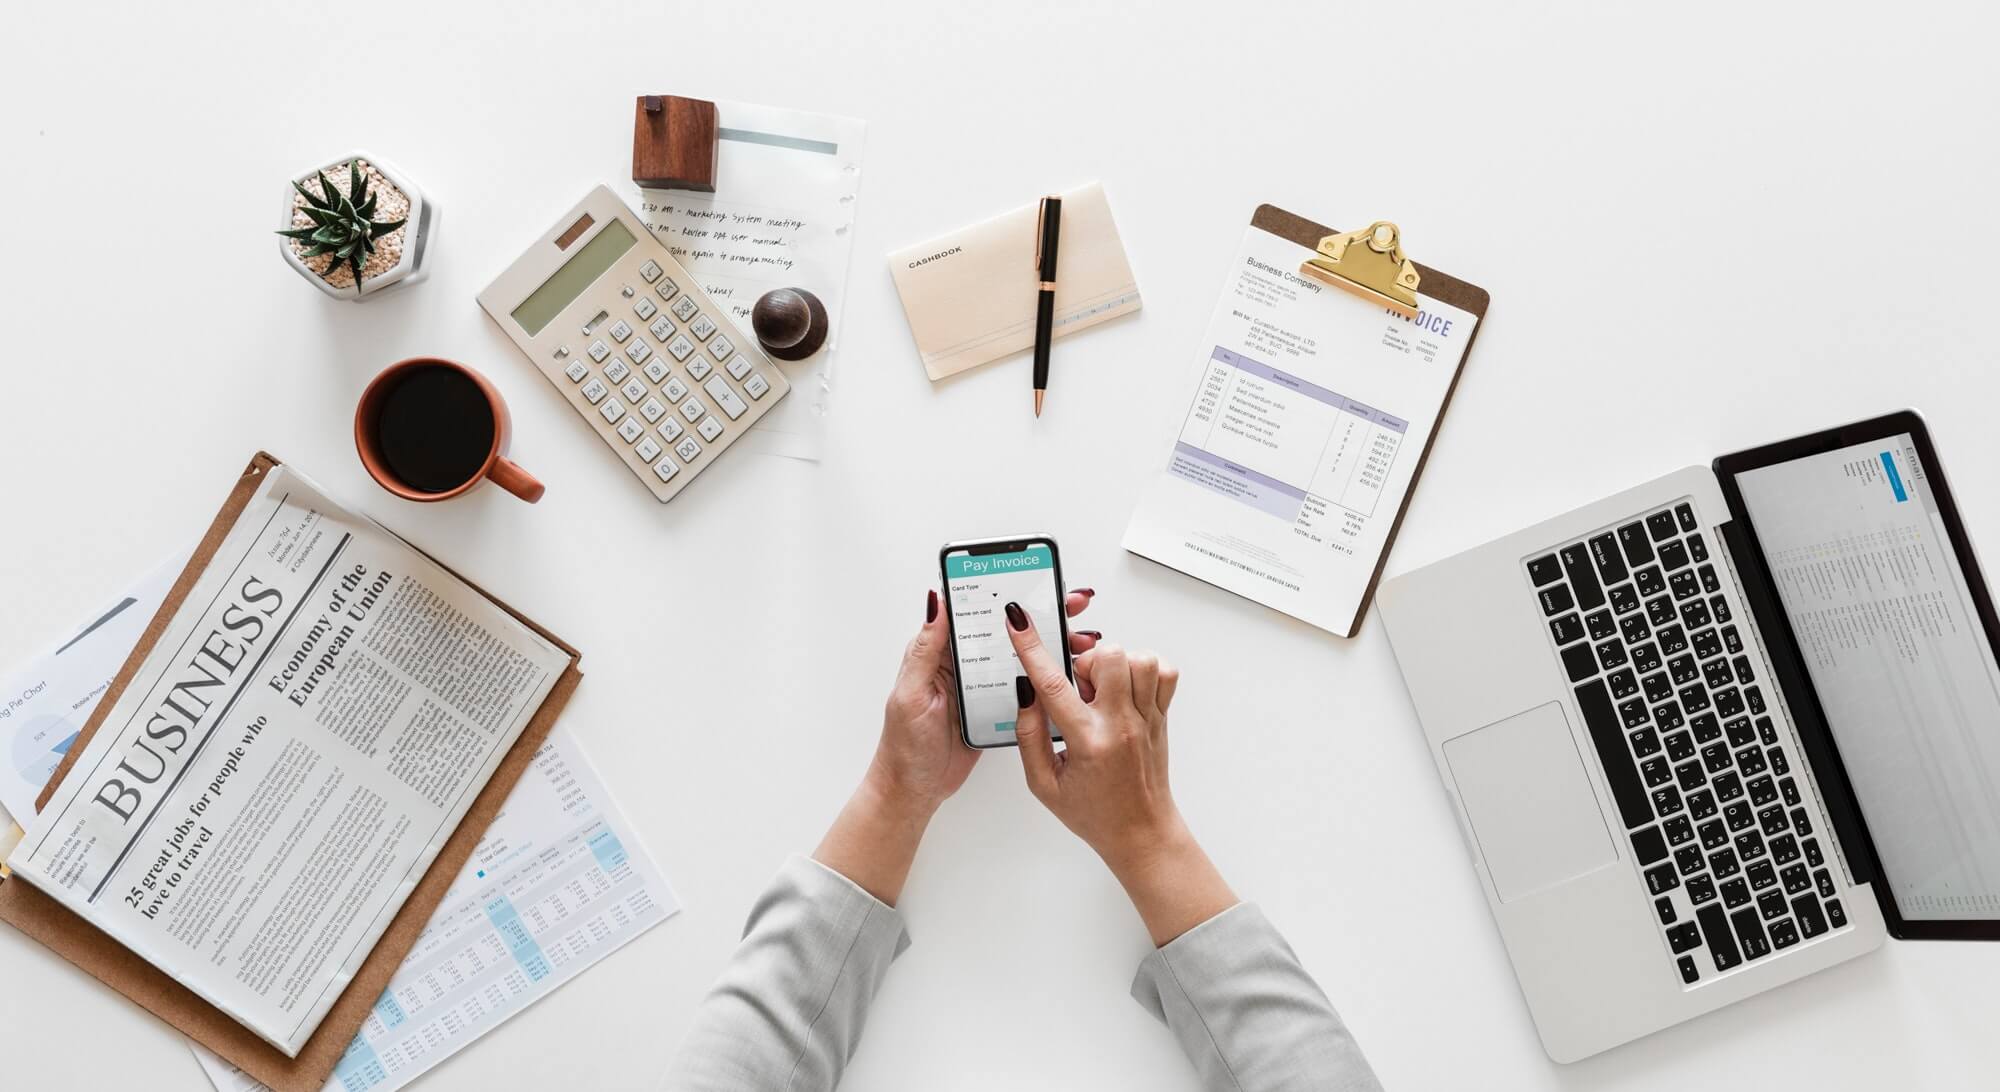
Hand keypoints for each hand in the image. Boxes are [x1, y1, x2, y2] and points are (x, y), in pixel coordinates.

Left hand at [814, 586, 1100, 904]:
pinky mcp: (996, 709)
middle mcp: (964, 664)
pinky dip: (1049, 679)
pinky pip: (1026, 688)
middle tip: (1074, 605)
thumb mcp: (912, 693)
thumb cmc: (904, 746)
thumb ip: (926, 648)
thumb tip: (936, 600)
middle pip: (1007, 630)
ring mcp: (983, 687)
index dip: (1006, 592)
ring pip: (1023, 657)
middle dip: (1043, 615)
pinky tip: (1071, 674)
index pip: (977, 610)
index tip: (1035, 581)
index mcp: (941, 652)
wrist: (914, 792)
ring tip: (1082, 640)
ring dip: (1052, 646)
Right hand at [1005, 605, 1235, 943]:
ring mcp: (1147, 719)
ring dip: (1115, 664)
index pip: (1054, 685)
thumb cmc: (1093, 813)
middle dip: (1085, 662)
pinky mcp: (1163, 716)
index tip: (1017, 620)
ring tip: (1103, 691)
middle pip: (1108, 657)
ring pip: (1140, 658)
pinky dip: (1145, 669)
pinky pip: (1164, 672)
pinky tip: (1127, 690)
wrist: (1141, 832)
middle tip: (1079, 689)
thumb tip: (1025, 692)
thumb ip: (1029, 736)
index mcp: (1088, 742)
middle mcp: (1122, 725)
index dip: (1031, 648)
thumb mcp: (1043, 784)